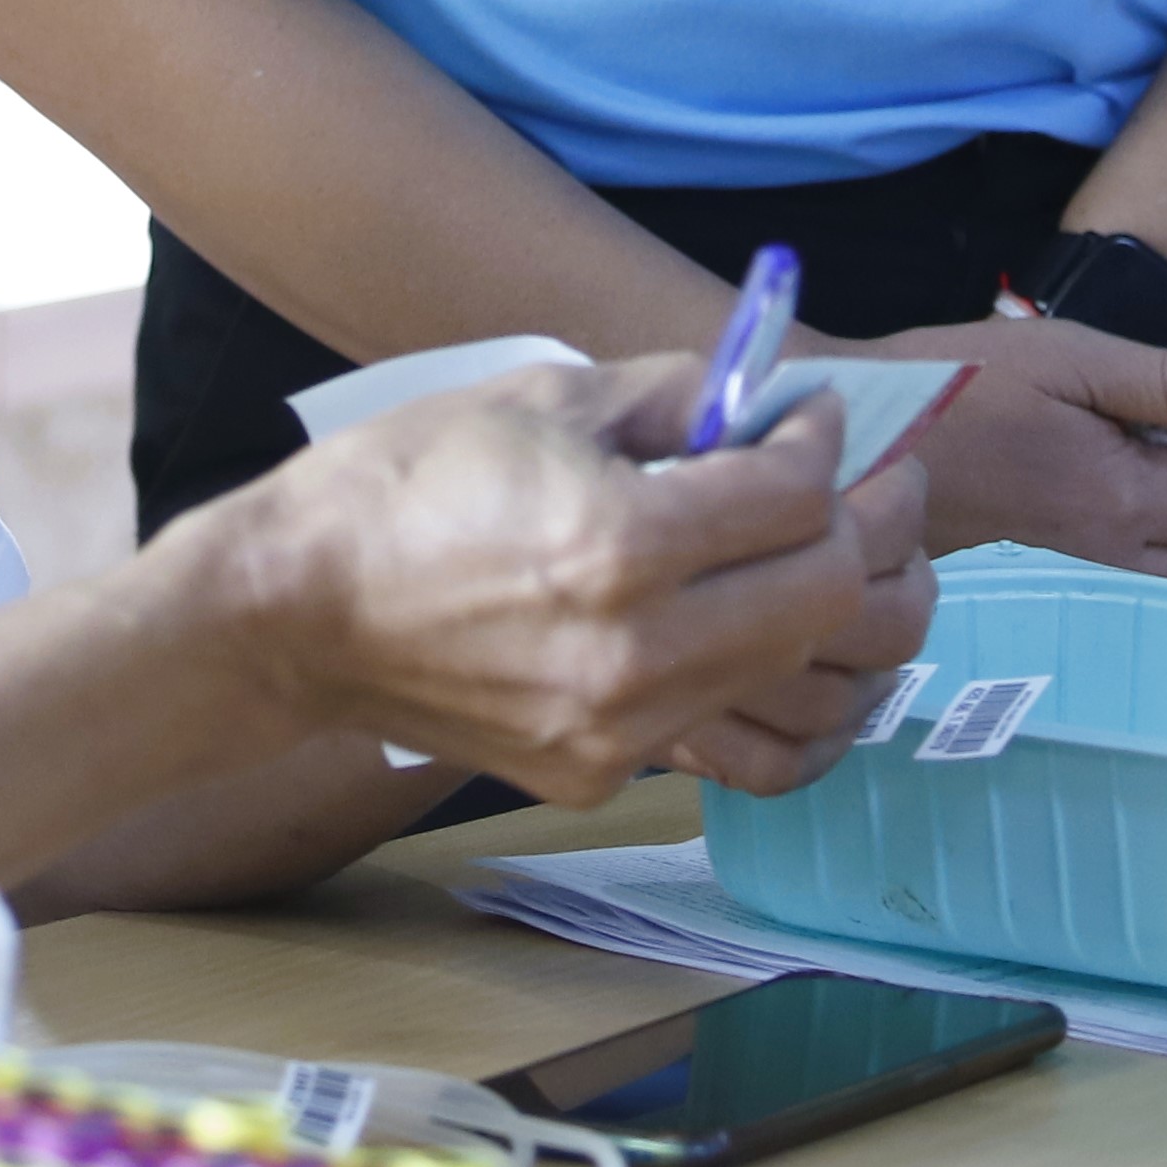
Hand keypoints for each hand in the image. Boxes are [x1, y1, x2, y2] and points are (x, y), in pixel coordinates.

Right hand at [186, 354, 923, 803]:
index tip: (816, 419)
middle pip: (830, 595)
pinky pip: (738, 738)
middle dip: (871, 525)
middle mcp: (635, 652)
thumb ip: (677, 395)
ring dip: (842, 613)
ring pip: (804, 679)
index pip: (797, 498)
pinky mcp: (601, 772)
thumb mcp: (544, 396)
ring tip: (834, 557)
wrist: (295, 611)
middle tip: (869, 484)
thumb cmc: (409, 481)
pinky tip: (772, 635)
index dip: (829, 443)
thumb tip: (771, 399)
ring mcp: (621, 728)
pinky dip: (780, 687)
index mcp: (619, 543)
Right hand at [851, 317, 1166, 574]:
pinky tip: (1051, 481)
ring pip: (1158, 568)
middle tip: (1117, 434)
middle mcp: (1102, 553)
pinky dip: (1103, 534)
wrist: (856, 430)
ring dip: (1148, 517)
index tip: (1137, 410)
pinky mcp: (1031, 575)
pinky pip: (1107, 571)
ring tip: (1087, 458)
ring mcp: (1064, 572)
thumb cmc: (957, 380)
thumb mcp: (1068, 355)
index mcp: (1118, 497)